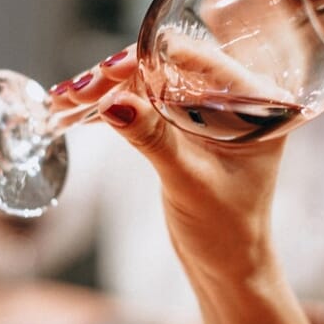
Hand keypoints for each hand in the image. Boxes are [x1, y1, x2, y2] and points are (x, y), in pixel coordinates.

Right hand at [50, 44, 286, 285]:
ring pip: (152, 83)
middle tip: (78, 91)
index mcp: (258, 102)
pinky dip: (114, 107)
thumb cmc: (225, 229)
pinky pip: (147, 104)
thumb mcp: (188, 181)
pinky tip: (77, 111)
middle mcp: (236, 98)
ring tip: (65, 99)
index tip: (110, 69)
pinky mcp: (186, 126)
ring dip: (108, 90)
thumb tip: (112, 101)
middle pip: (169, 67)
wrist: (227, 265)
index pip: (201, 61)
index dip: (150, 58)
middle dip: (120, 76)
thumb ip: (153, 139)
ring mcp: (208, 111)